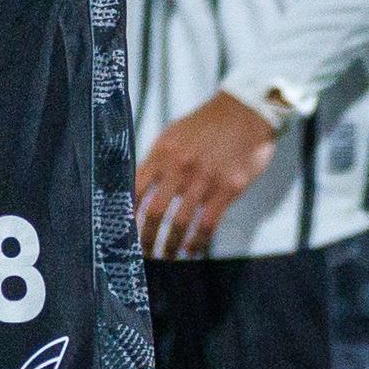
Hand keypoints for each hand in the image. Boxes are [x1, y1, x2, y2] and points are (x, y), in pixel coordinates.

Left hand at [135, 93, 278, 258]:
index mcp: (163, 152)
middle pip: (154, 212)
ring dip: (170, 246)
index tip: (122, 231)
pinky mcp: (228, 188)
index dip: (126, 214)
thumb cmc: (208, 125)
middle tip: (143, 254)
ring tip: (166, 256)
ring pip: (179, 222)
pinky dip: (196, 242)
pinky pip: (207, 224)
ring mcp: (205, 179)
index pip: (134, 189)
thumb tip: (136, 187)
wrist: (246, 111)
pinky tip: (191, 250)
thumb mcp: (174, 134)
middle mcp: (180, 166)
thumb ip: (157, 159)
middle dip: (145, 238)